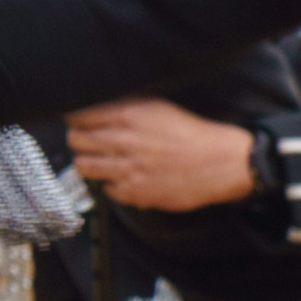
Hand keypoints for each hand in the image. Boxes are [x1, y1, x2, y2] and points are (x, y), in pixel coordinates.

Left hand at [61, 99, 258, 217]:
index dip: (78, 118)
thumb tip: (98, 109)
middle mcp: (122, 141)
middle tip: (93, 141)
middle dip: (81, 139)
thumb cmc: (196, 135)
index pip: (78, 114)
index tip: (84, 121)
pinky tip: (127, 178)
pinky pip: (105, 189)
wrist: (225, 163)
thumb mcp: (160, 108)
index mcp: (128, 116)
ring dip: (90, 162)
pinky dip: (112, 184)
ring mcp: (125, 169)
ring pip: (82, 166)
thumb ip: (127, 107)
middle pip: (74, 139)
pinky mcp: (134, 192)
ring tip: (105, 161)